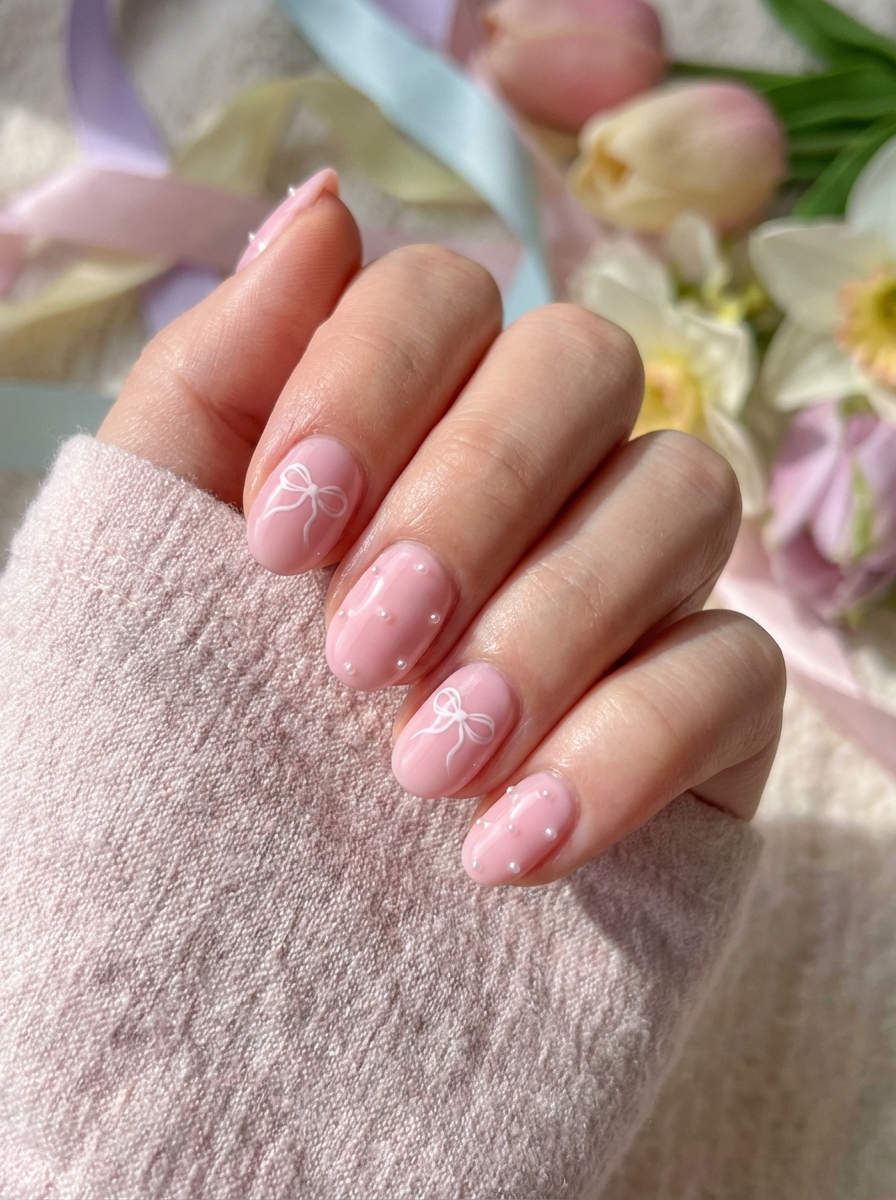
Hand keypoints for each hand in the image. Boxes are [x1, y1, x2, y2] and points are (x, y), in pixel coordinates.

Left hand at [99, 169, 784, 886]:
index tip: (281, 539)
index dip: (374, 381)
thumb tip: (324, 202)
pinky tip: (509, 847)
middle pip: (583, 364)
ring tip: (422, 767)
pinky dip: (629, 743)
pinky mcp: (704, 726)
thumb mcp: (140, 568)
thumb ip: (216, 380)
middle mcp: (525, 491)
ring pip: (683, 493)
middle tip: (360, 654)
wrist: (227, 1015)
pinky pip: (736, 668)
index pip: (441, 295)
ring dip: (550, 620)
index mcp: (391, 436)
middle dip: (472, 494)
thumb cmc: (164, 779)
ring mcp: (625, 601)